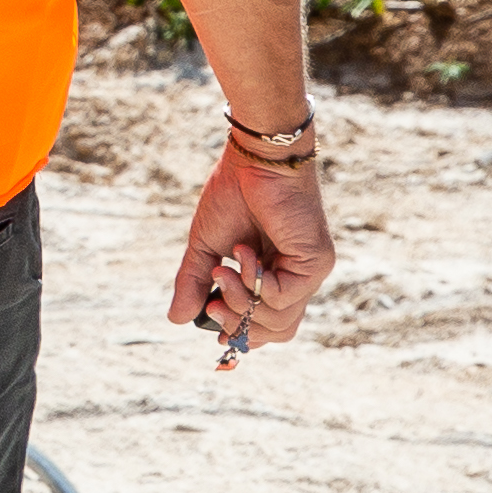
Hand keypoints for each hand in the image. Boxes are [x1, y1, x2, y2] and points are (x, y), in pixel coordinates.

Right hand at [167, 151, 335, 362]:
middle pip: (278, 332)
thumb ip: (196, 281)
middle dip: (240, 326)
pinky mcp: (316, 263)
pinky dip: (254, 282)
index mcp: (275, 274)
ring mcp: (309, 273)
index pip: (269, 323)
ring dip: (242, 303)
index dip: (242, 333)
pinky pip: (282, 297)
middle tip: (213, 305)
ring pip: (281, 322)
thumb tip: (175, 319)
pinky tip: (241, 252)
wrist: (255, 159)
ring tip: (222, 271)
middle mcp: (296, 278)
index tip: (211, 323)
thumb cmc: (234, 193)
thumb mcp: (207, 244)